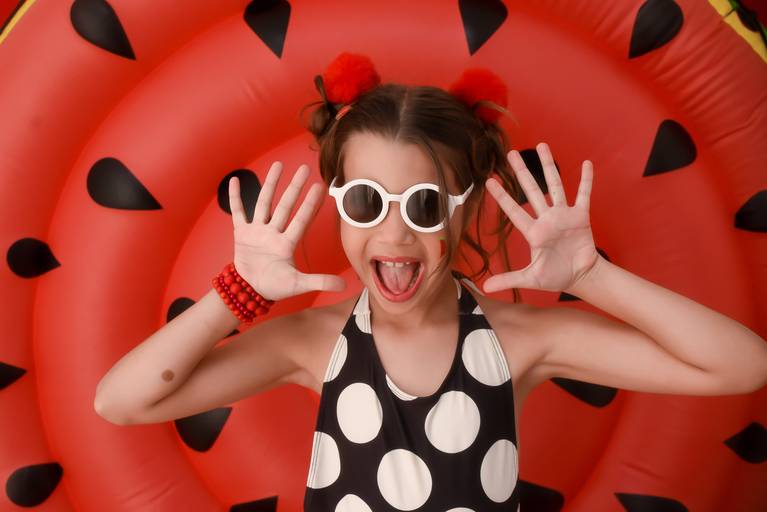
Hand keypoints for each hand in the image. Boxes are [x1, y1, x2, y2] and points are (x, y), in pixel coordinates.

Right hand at [228, 161, 345, 300]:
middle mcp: (274, 232)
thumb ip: (319, 282)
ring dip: (270, 184)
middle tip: (305, 168)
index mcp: (287, 243)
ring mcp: (258, 231)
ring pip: (264, 202)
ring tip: (278, 165)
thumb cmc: (274, 286)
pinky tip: (235, 179)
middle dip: (294, 187)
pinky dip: (235, 197)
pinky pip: (238, 212)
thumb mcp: (298, 285)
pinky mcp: (242, 233)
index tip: (319, 187)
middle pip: (285, 205)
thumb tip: (343, 285)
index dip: (310, 204)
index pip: (301, 219)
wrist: (249, 291)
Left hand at [482, 142, 599, 293]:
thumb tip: (484, 288)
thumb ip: (509, 279)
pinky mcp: (581, 217)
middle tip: (511, 153)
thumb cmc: (554, 277)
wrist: (580, 277)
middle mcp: (546, 219)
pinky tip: (585, 164)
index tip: (489, 181)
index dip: (502, 197)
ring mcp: (563, 216)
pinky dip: (585, 180)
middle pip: (531, 190)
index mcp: (533, 232)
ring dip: (549, 166)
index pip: (514, 211)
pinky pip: (584, 195)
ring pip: (555, 186)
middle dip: (522, 172)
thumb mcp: (530, 279)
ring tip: (542, 145)